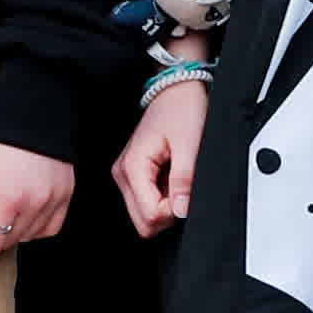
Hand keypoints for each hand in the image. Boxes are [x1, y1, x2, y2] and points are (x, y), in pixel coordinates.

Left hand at [0, 136, 77, 255]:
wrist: (34, 109)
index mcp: (11, 196)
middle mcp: (37, 203)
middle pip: (7, 243)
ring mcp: (55, 201)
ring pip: (27, 238)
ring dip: (11, 226)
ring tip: (5, 197)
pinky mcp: (66, 197)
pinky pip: (48, 228)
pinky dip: (33, 224)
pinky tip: (22, 205)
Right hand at [118, 72, 212, 231]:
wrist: (176, 89)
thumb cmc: (182, 109)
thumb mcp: (190, 144)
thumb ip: (184, 180)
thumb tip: (181, 211)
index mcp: (133, 166)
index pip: (149, 215)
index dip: (173, 212)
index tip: (186, 194)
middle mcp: (123, 173)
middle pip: (143, 222)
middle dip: (168, 213)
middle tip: (184, 189)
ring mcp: (126, 174)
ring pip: (145, 214)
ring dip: (167, 204)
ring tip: (178, 177)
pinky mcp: (134, 174)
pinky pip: (148, 200)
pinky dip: (164, 196)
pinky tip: (173, 176)